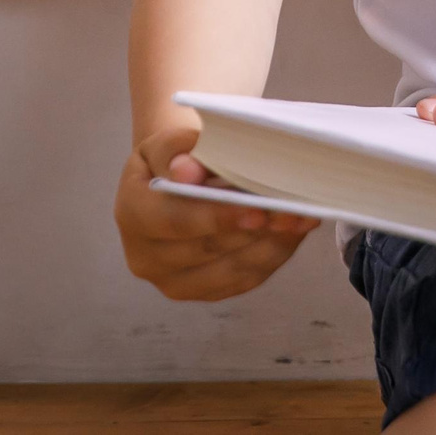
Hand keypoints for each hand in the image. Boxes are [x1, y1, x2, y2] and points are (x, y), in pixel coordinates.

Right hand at [113, 125, 318, 301]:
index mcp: (132, 213)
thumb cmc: (174, 158)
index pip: (176, 220)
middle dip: (256, 229)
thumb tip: (187, 171)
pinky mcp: (202, 293)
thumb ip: (178, 152)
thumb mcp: (169, 143)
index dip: (218, 216)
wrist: (174, 183)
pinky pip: (244, 280)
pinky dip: (273, 255)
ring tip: (303, 219)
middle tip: (295, 210)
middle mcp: (146, 258)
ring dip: (272, 244)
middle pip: (209, 248)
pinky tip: (294, 232)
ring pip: (232, 270)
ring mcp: (174, 283)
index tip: (258, 209)